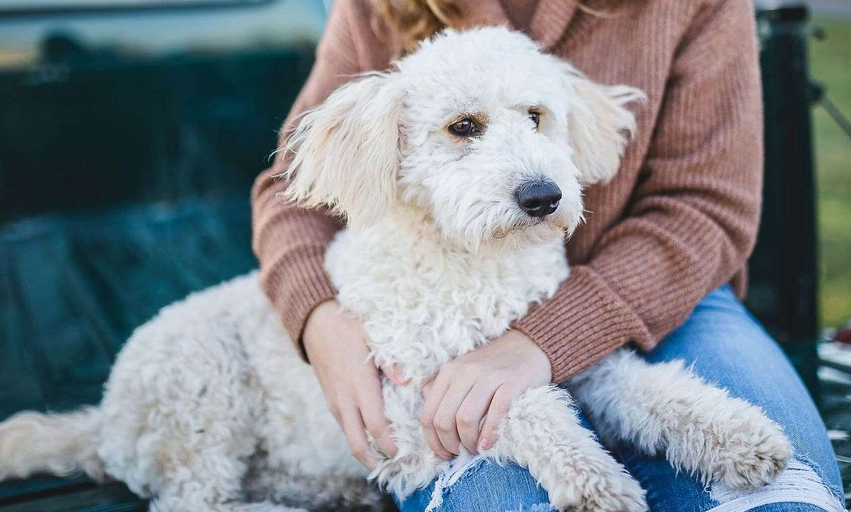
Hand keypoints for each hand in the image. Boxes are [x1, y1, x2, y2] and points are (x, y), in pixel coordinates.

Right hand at [303, 300, 396, 468]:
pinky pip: (346, 427)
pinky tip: (377, 437)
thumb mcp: (373, 335)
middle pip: (357, 445)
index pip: (376, 426)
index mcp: (359, 384)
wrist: (316, 324)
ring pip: (350, 438)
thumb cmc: (349, 327)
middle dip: (377, 461)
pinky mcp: (331, 402)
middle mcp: (345, 399)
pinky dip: (361, 438)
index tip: (408, 455)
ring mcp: (335, 403)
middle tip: (400, 466)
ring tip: (393, 456)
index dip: (390, 446)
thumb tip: (407, 380)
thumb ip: (390, 359)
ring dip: (368, 452)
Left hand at [419, 330, 550, 458]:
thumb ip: (441, 391)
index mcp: (448, 372)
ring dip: (468, 443)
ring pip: (465, 419)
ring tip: (475, 449)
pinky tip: (487, 445)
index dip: (433, 441)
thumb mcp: (462, 373)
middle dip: (450, 444)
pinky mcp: (511, 383)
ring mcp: (488, 376)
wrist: (528, 347)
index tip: (444, 454)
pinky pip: (495, 413)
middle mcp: (465, 371)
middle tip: (461, 453)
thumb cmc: (493, 367)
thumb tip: (429, 420)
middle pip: (444, 420)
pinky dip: (489, 434)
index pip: (428, 414)